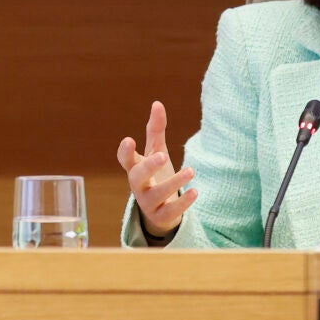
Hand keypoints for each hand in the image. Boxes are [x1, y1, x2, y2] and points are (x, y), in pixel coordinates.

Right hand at [116, 101, 196, 238]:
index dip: (125, 152)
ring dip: (173, 183)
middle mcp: (139, 186)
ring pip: (156, 195)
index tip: (129, 140)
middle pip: (137, 177)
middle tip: (162, 156)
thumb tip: (157, 103)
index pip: (125, 160)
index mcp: (136, 168)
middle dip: (148, 166)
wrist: (160, 211)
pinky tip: (195, 191)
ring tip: (191, 170)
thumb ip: (156, 130)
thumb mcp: (156, 151)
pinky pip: (170, 211)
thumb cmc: (156, 175)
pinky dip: (183, 202)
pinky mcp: (162, 216)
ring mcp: (148, 203)